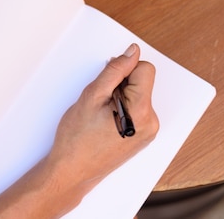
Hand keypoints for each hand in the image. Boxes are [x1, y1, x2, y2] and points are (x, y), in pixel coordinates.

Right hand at [0, 43, 157, 217]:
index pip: (145, 69)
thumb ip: (115, 70)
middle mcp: (151, 122)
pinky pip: (137, 109)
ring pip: (138, 95)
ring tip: (101, 114)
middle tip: (100, 102)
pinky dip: (122, 108)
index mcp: (141, 111)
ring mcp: (149, 131)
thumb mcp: (92, 96)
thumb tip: (131, 52)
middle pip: (142, 82)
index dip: (124, 70)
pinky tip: (105, 121)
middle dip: (121, 84)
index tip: (107, 83)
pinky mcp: (143, 136)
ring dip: (120, 97)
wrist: (73, 170)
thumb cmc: (77, 138)